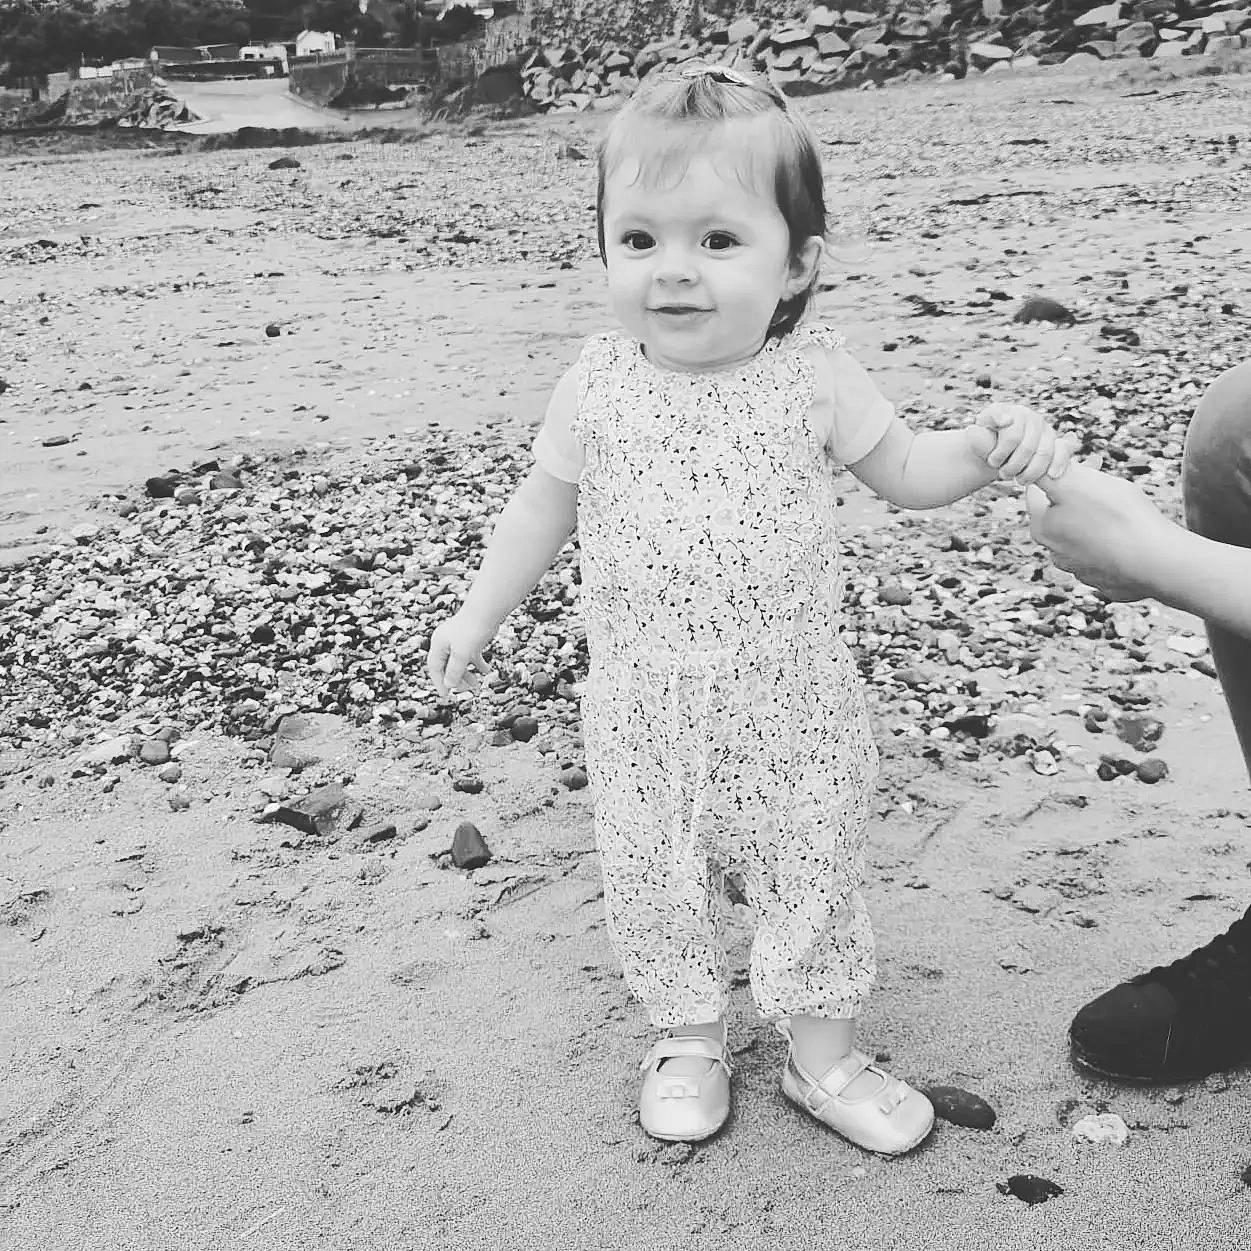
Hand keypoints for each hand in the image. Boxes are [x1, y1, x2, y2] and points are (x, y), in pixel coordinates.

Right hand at [426, 611, 495, 697]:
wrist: (487, 610)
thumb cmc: (472, 629)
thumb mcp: (462, 653)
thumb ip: (455, 670)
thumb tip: (449, 685)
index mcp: (439, 644)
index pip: (434, 667)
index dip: (439, 682)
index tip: (446, 695)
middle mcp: (446, 642)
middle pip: (448, 666)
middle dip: (456, 679)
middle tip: (466, 691)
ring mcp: (459, 640)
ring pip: (460, 662)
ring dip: (468, 674)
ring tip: (477, 686)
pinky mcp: (471, 639)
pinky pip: (472, 656)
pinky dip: (478, 664)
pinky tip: (487, 672)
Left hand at [965, 402, 1076, 483]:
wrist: (995, 448)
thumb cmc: (985, 440)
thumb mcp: (979, 430)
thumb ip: (989, 422)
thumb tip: (1008, 420)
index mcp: (1015, 413)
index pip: (1012, 436)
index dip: (1001, 454)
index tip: (992, 462)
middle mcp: (1033, 419)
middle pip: (1027, 448)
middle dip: (1013, 466)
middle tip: (1003, 474)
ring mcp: (1047, 430)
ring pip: (1044, 453)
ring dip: (1031, 471)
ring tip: (1019, 480)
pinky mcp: (1057, 442)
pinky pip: (1063, 452)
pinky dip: (1059, 464)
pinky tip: (1051, 475)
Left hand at [1025, 461, 1175, 601]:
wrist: (1156, 560)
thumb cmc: (1116, 516)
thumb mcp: (1076, 482)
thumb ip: (1049, 471)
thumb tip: (1039, 464)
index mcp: (1042, 528)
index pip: (1037, 492)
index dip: (1062, 470)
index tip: (1090, 461)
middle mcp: (1055, 553)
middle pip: (1060, 513)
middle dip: (1079, 494)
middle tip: (1107, 482)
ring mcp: (1081, 570)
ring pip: (1082, 535)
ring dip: (1096, 518)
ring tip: (1120, 509)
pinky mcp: (1107, 582)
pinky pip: (1107, 555)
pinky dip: (1115, 541)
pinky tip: (1132, 535)